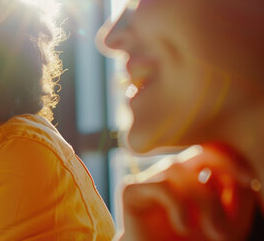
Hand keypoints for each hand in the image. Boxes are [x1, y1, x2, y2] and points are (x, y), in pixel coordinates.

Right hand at [116, 144, 257, 240]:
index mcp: (193, 174)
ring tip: (213, 230)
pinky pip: (161, 185)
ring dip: (204, 200)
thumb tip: (240, 175)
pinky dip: (179, 206)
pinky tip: (183, 226)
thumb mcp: (229, 224)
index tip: (250, 179)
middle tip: (237, 194)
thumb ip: (238, 197)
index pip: (211, 151)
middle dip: (221, 170)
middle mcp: (170, 173)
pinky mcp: (131, 191)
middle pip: (196, 153)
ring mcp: (149, 179)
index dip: (230, 159)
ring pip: (177, 168)